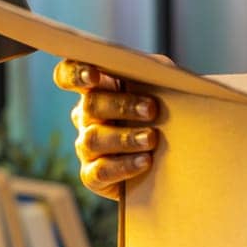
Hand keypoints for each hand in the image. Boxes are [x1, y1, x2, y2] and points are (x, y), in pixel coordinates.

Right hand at [53, 59, 161, 199]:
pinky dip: (123, 166)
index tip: (94, 77)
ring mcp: (87, 147)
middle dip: (121, 106)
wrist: (177, 160)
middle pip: (90, 105)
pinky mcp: (93, 176)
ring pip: (94, 139)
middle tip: (151, 109)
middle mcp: (86, 117)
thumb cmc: (167, 114)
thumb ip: (158, 73)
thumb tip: (162, 71)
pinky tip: (145, 161)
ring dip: (125, 138)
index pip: (69, 75)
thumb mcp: (164, 88)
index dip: (75, 74)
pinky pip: (100, 172)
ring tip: (151, 138)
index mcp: (98, 89)